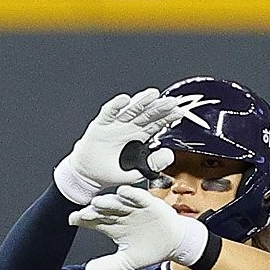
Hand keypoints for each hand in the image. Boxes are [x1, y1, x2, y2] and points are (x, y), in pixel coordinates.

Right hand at [54, 89, 183, 203]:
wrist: (89, 175)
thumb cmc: (112, 171)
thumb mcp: (137, 171)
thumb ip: (154, 163)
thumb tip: (169, 154)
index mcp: (139, 137)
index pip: (156, 124)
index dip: (167, 118)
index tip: (179, 112)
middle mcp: (129, 128)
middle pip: (146, 114)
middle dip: (159, 107)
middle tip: (172, 102)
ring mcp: (115, 125)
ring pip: (130, 110)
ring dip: (142, 102)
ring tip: (153, 95)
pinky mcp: (100, 125)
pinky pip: (109, 113)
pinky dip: (116, 106)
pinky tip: (124, 100)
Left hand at [70, 187, 206, 269]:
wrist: (174, 244)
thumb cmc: (151, 249)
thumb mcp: (126, 262)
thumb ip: (107, 266)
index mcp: (112, 226)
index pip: (93, 221)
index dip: (82, 220)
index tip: (72, 220)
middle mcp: (120, 214)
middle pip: (103, 211)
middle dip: (93, 211)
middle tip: (83, 213)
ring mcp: (133, 208)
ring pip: (117, 202)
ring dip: (108, 201)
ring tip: (99, 202)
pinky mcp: (148, 204)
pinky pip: (139, 197)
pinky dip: (131, 194)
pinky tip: (123, 192)